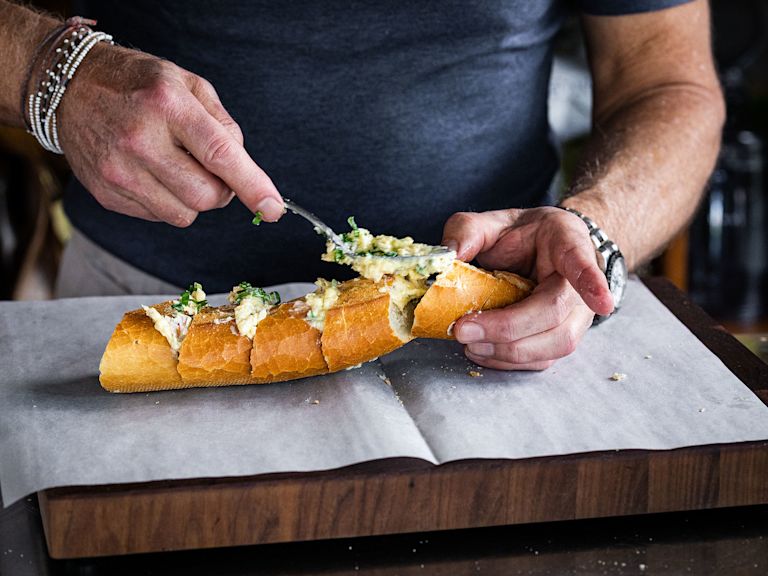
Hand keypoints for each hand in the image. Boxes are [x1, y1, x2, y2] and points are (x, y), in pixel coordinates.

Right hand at [57, 44, 283, 225]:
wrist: (68, 87)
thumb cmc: (138, 85)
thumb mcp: (187, 84)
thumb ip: (224, 126)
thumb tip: (245, 170)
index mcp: (167, 105)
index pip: (220, 155)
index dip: (252, 185)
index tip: (274, 208)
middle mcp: (140, 140)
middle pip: (205, 197)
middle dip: (221, 191)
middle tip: (211, 170)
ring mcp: (118, 171)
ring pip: (183, 215)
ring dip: (192, 199)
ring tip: (176, 167)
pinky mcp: (106, 193)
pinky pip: (158, 217)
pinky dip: (166, 201)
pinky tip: (151, 173)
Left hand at [442, 207, 614, 369]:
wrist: (540, 251)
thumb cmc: (520, 237)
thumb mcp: (491, 223)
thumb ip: (467, 231)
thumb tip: (447, 257)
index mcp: (566, 241)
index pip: (581, 260)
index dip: (591, 281)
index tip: (602, 303)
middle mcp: (578, 283)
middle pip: (555, 313)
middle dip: (508, 327)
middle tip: (463, 329)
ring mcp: (576, 315)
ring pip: (555, 344)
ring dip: (508, 351)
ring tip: (469, 343)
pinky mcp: (561, 338)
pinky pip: (542, 359)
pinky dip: (508, 361)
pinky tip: (481, 350)